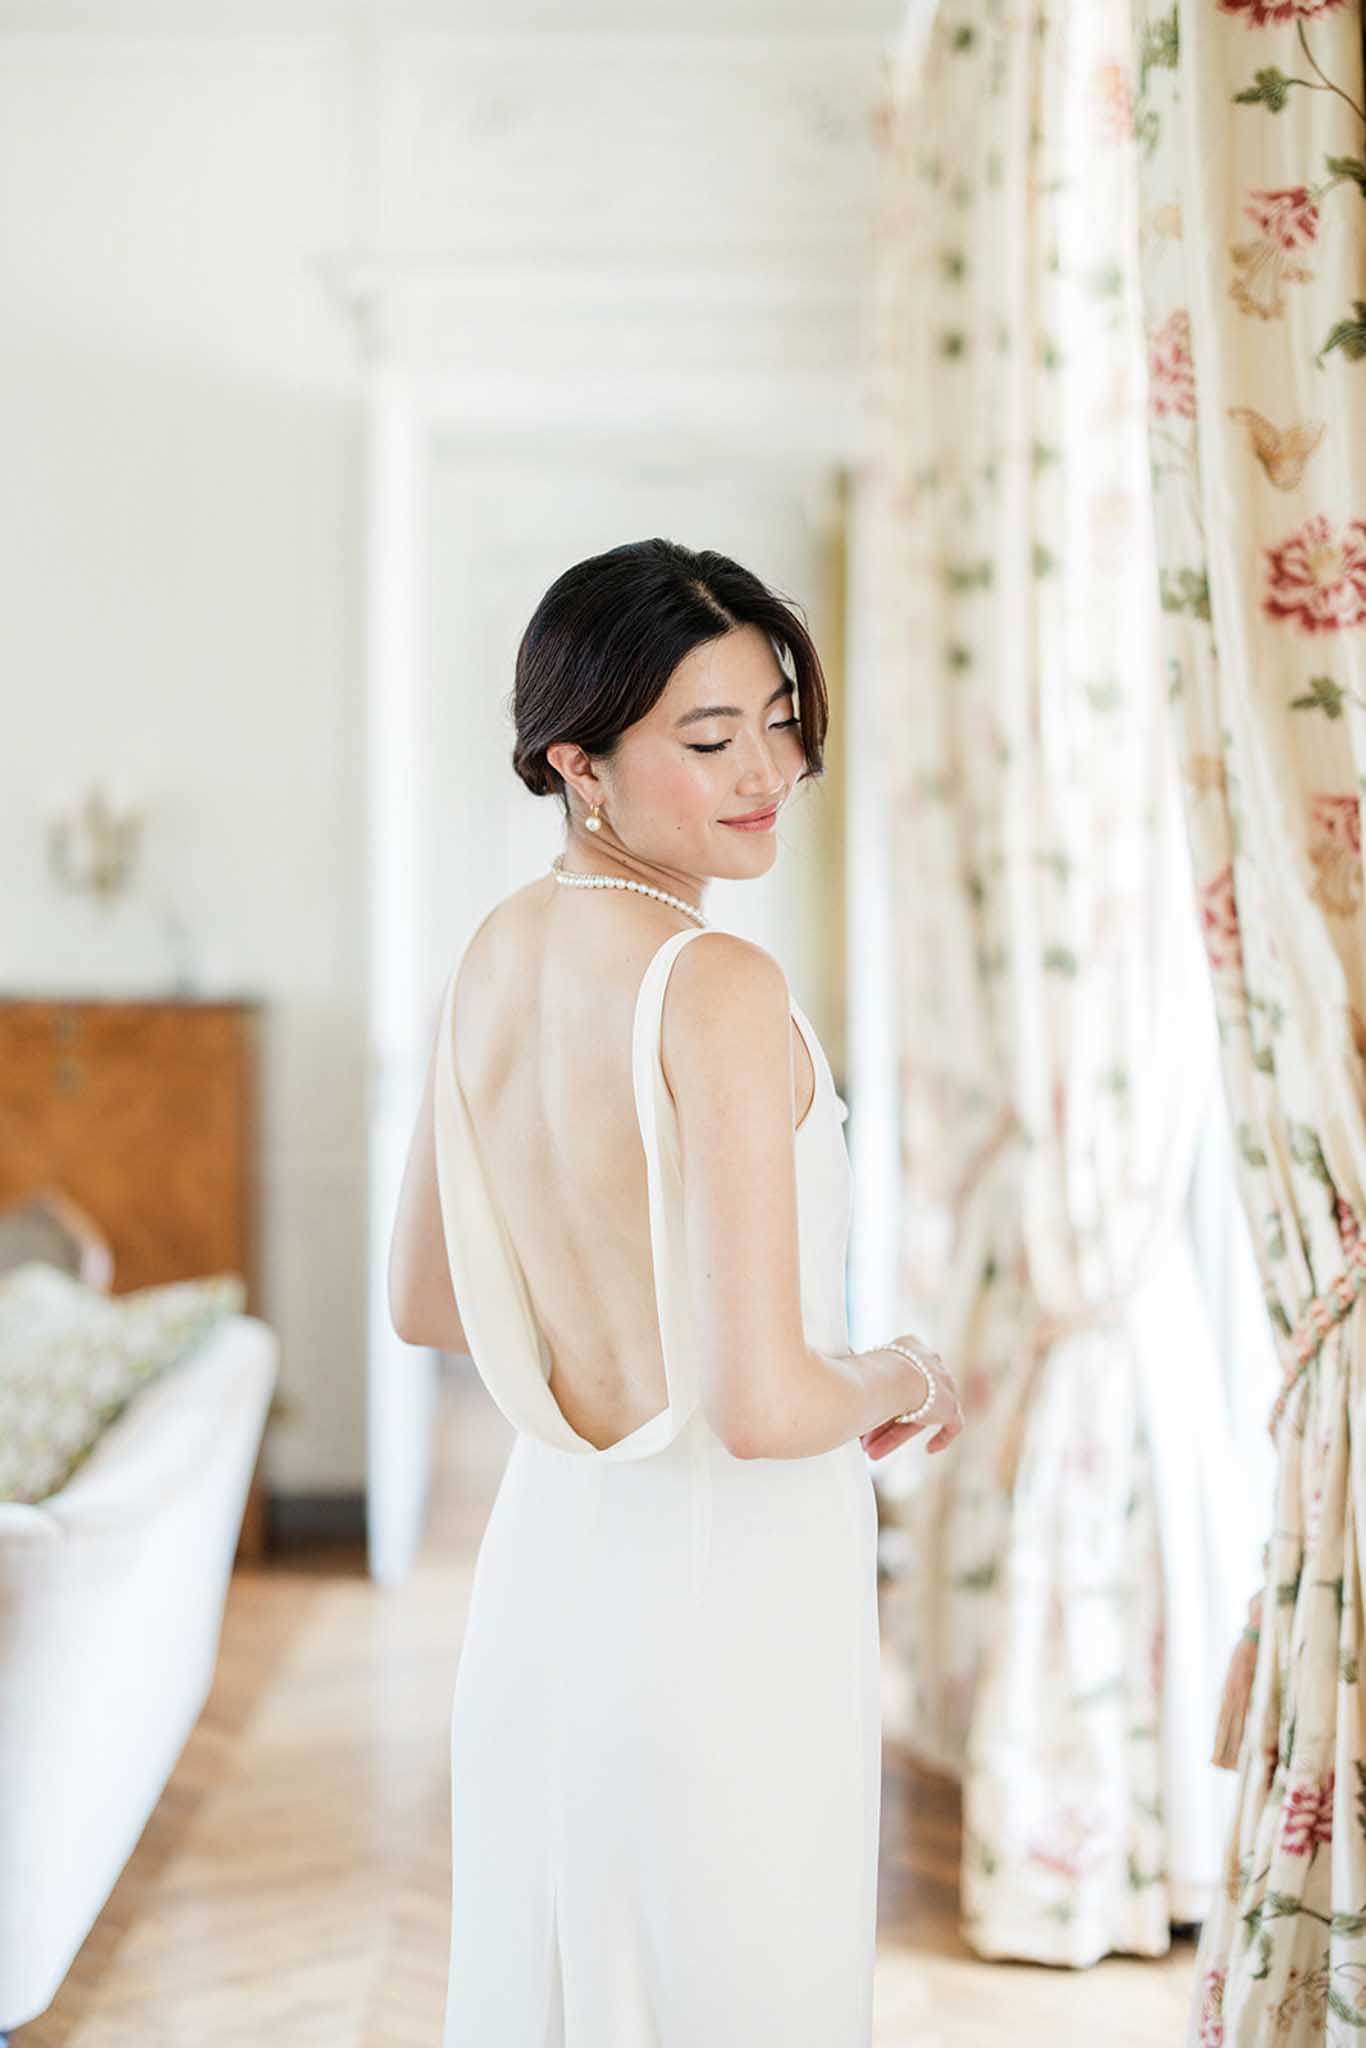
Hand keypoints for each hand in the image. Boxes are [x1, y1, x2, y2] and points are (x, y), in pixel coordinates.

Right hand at [860, 1334, 964, 1461]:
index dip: (881, 1399)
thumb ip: (852, 1368)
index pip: (897, 1376)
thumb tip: (832, 1367)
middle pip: (907, 1398)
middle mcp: (931, 1361)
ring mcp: (944, 1383)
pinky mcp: (951, 1405)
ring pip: (921, 1414)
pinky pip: (954, 1425)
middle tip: (864, 1441)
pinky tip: (930, 1449)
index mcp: (910, 1346)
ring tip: (874, 1452)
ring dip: (896, 1433)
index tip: (866, 1413)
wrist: (891, 1380)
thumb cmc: (867, 1371)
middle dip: (883, 1422)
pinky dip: (942, 1437)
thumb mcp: (857, 1366)